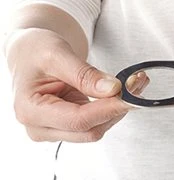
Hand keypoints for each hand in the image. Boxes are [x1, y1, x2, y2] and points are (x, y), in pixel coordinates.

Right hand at [6, 28, 143, 141]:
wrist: (30, 52)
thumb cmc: (37, 50)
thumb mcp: (58, 54)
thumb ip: (84, 74)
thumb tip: (113, 89)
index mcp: (31, 111)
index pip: (78, 120)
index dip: (108, 109)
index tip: (131, 95)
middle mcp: (41, 128)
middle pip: (90, 130)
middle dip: (118, 107)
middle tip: (137, 81)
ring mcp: (55, 130)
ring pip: (98, 127)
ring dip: (120, 106)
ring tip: (136, 80)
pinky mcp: (69, 125)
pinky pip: (98, 120)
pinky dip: (115, 105)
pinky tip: (128, 87)